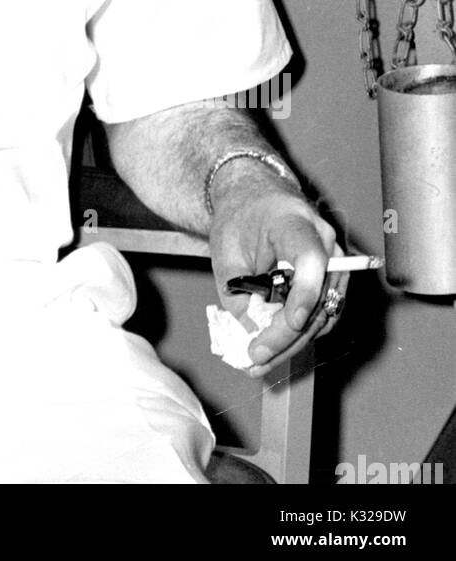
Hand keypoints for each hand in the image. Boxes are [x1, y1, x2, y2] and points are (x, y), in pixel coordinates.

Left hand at [209, 178, 341, 377]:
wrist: (254, 200)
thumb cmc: (240, 218)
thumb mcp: (226, 251)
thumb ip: (237, 291)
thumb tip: (252, 331)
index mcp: (293, 222)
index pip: (310, 259)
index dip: (304, 293)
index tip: (291, 322)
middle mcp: (323, 241)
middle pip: (317, 296)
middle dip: (287, 334)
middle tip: (256, 356)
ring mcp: (334, 260)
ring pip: (323, 312)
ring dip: (293, 342)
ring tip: (261, 360)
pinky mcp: (332, 279)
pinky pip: (322, 312)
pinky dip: (300, 333)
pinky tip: (275, 347)